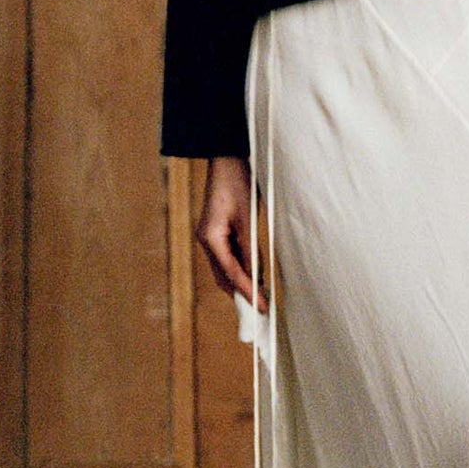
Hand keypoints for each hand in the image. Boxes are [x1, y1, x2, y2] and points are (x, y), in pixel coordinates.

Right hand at [196, 153, 268, 312]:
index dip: (248, 291)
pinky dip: (241, 267)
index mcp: (210, 238)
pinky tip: (254, 272)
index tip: (262, 306)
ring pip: (225, 268)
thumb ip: (251, 248)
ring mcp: (209, 236)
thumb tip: (257, 274)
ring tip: (261, 294)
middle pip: (224, 276)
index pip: (231, 272)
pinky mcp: (216, 231)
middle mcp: (206, 240)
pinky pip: (228, 256)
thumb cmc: (237, 183)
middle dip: (242, 292)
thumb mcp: (248, 218)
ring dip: (242, 281)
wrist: (226, 159)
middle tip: (262, 308)